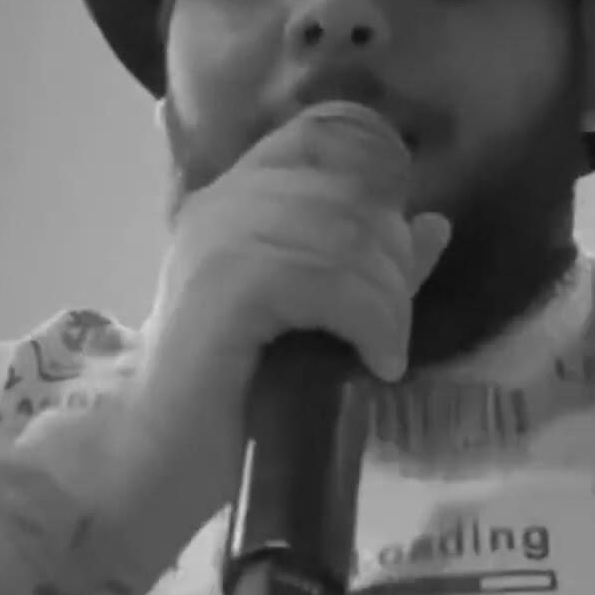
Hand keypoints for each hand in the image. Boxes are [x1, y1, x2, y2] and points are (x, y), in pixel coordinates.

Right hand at [139, 100, 450, 432]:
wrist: (160, 463)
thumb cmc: (238, 396)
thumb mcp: (319, 316)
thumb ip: (369, 267)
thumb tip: (434, 224)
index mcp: (239, 196)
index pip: (322, 131)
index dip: (378, 167)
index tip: (397, 241)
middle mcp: (225, 202)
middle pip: (351, 192)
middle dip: (393, 261)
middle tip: (390, 324)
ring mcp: (219, 240)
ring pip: (347, 239)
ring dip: (387, 302)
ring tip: (382, 352)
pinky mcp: (226, 287)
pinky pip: (329, 281)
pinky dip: (369, 324)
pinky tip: (375, 362)